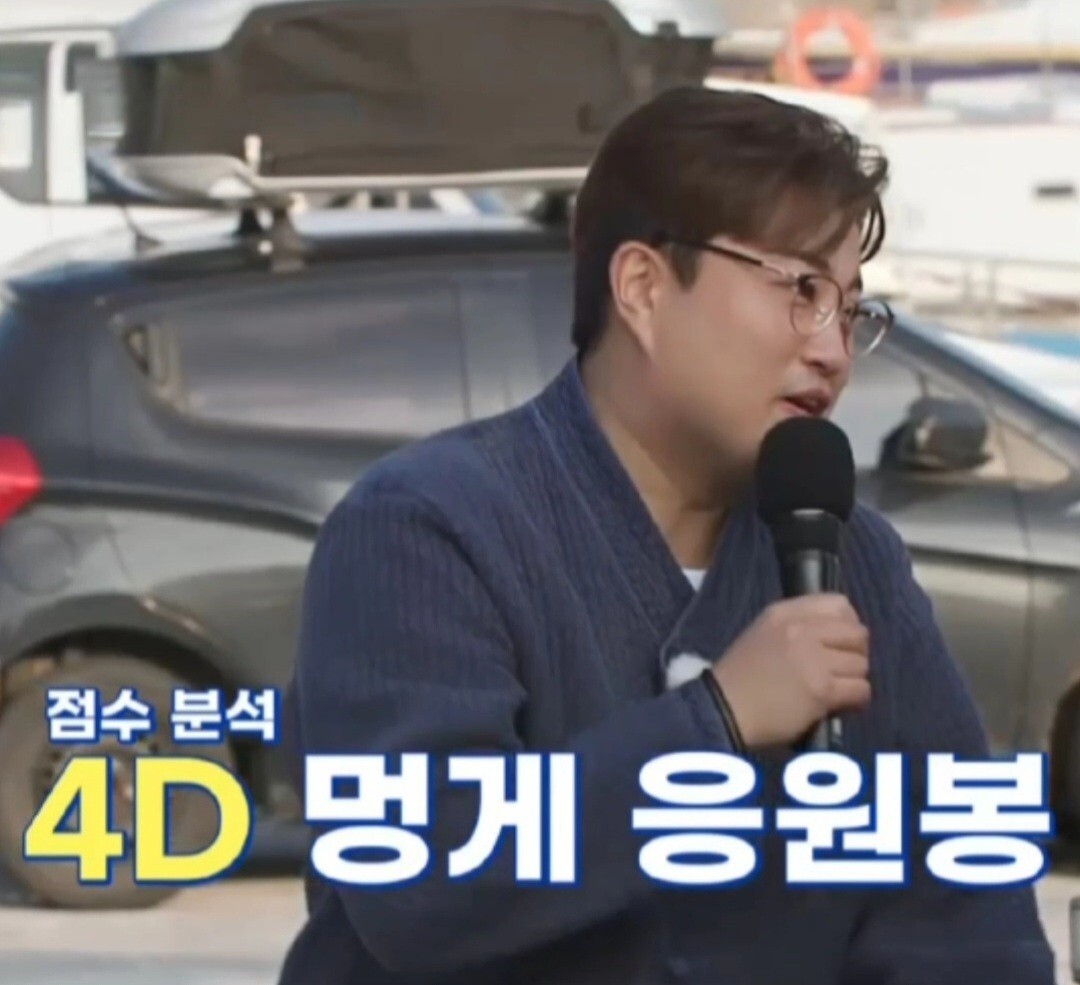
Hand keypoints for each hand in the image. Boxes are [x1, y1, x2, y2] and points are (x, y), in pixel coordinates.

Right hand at [711, 594, 869, 748]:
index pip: (839, 604)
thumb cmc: (741, 676)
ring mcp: (813, 658)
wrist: (724, 710)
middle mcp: (801, 629)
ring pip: (862, 664)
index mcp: (784, 613)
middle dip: (855, 653)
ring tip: (837, 688)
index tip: (839, 643)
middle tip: (841, 668)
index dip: (848, 624)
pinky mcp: (823, 689)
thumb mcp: (763, 633)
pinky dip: (856, 699)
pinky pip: (861, 689)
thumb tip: (837, 637)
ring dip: (853, 678)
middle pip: (857, 634)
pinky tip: (839, 704)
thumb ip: (797, 627)